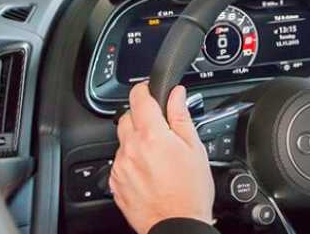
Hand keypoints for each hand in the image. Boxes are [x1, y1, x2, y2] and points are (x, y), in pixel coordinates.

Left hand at [110, 83, 214, 233]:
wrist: (177, 226)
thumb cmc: (190, 192)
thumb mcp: (194, 149)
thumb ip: (181, 116)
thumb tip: (176, 93)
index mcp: (152, 135)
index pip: (138, 97)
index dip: (144, 89)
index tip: (149, 90)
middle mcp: (131, 148)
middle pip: (127, 117)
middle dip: (141, 117)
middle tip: (159, 130)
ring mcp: (121, 166)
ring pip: (123, 141)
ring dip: (136, 141)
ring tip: (157, 158)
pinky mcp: (115, 182)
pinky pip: (120, 162)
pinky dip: (131, 161)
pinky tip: (148, 172)